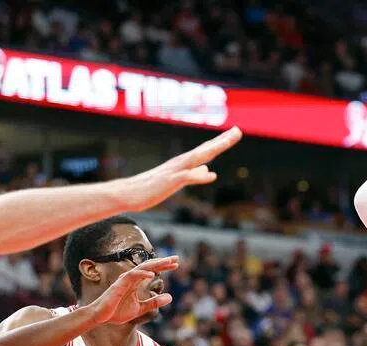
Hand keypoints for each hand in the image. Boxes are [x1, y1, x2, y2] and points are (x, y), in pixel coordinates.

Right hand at [87, 257, 178, 324]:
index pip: (152, 271)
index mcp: (135, 283)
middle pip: (149, 266)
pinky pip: (131, 276)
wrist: (101, 318)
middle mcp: (131, 278)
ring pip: (141, 268)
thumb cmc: (117, 312)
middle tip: (176, 258)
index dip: (163, 267)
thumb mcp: (140, 309)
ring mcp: (124, 280)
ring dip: (155, 264)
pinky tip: (152, 274)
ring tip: (168, 262)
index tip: (176, 264)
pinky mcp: (119, 285)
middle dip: (162, 262)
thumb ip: (154, 303)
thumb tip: (170, 297)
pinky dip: (142, 274)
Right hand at [120, 127, 241, 210]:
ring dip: (214, 149)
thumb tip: (209, 169)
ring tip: (228, 142)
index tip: (234, 133)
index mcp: (183, 164)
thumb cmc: (149, 189)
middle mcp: (180, 163)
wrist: (127, 194)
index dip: (220, 142)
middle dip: (222, 141)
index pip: (205, 150)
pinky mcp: (169, 182)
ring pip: (198, 158)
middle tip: (239, 131)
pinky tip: (210, 174)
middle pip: (205, 150)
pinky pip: (186, 177)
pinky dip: (198, 175)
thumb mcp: (176, 181)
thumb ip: (193, 174)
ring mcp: (175, 171)